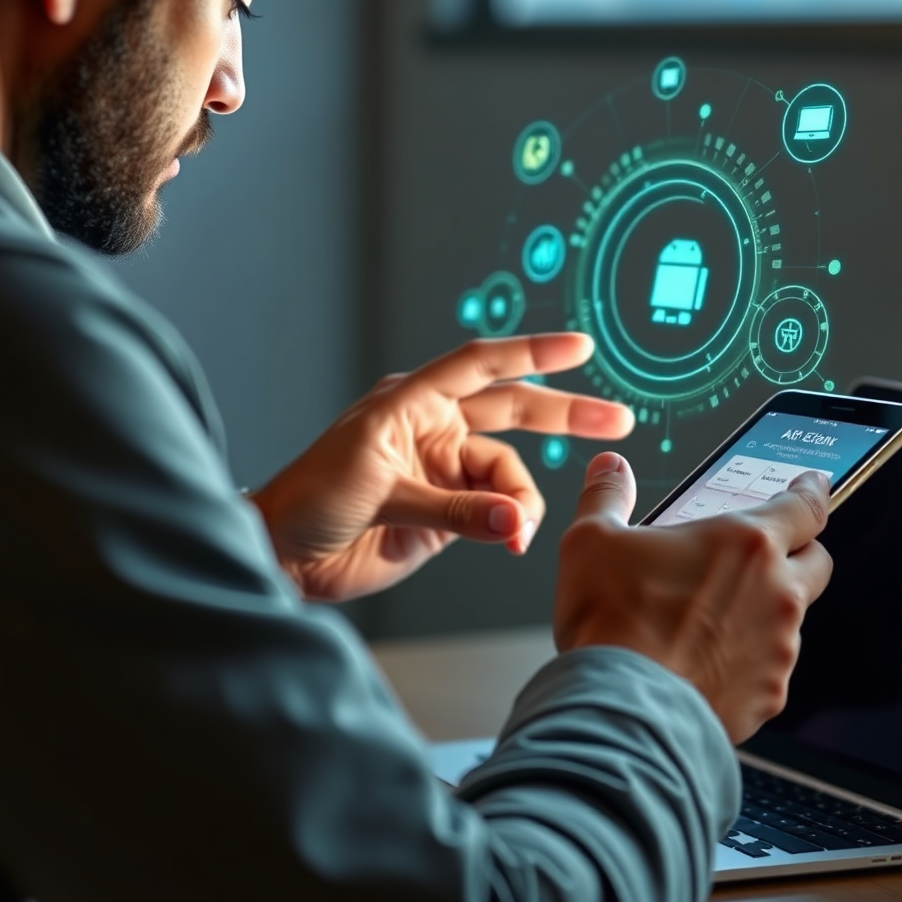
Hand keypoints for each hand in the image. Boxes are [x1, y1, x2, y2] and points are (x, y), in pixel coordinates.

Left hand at [250, 334, 634, 601]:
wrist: (285, 553)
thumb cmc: (309, 498)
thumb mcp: (380, 490)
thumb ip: (453, 509)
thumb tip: (515, 521)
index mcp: (413, 401)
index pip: (481, 365)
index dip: (532, 353)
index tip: (578, 347)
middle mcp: (435, 430)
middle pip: (513, 412)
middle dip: (566, 414)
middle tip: (615, 420)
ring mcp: (445, 473)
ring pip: (509, 475)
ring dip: (522, 500)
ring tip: (518, 529)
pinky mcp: (448, 515)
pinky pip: (498, 513)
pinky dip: (512, 525)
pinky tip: (514, 538)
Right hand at [553, 454, 832, 744]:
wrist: (620, 708)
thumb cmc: (611, 621)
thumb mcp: (590, 540)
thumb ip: (606, 496)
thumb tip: (609, 469)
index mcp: (745, 543)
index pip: (805, 506)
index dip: (811, 491)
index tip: (813, 484)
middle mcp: (776, 593)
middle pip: (817, 562)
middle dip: (797, 552)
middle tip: (758, 555)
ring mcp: (778, 649)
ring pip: (791, 620)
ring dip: (762, 612)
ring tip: (707, 619)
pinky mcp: (768, 696)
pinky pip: (768, 670)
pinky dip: (744, 662)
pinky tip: (701, 664)